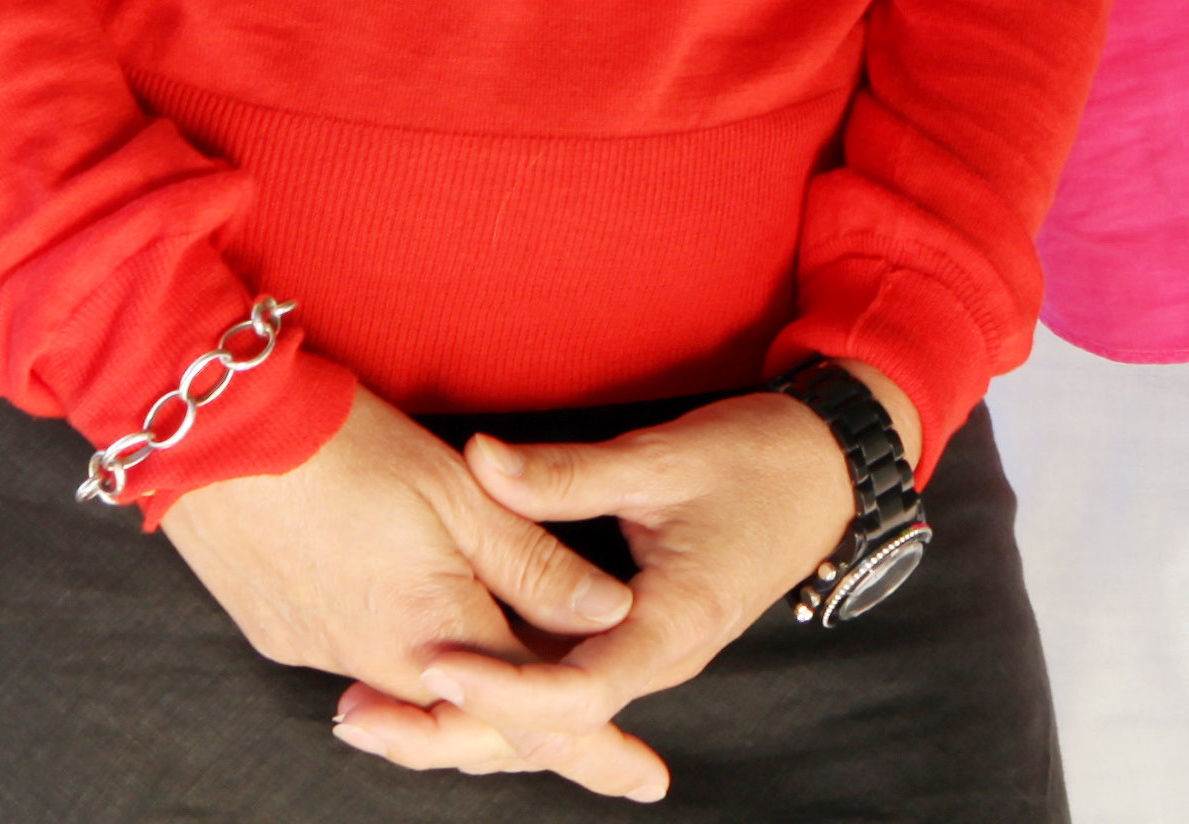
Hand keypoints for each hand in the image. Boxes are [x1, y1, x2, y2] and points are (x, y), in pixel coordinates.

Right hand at [161, 389, 636, 747]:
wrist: (217, 435)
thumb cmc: (344, 448)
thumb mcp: (459, 495)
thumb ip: (534, 565)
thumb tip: (608, 613)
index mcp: (433, 630)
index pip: (532, 711)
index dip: (592, 749)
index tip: (644, 778)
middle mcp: (376, 662)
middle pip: (473, 723)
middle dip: (531, 734)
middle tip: (600, 750)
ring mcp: (321, 653)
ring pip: (418, 698)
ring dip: (469, 699)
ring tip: (518, 692)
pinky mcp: (284, 634)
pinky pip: (366, 673)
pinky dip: (411, 672)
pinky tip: (429, 644)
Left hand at [322, 367, 905, 798]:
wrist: (830, 474)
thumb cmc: (762, 462)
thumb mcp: (666, 457)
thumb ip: (569, 472)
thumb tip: (479, 459)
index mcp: (671, 627)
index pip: (573, 692)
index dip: (499, 685)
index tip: (432, 660)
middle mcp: (654, 660)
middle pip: (543, 730)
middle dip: (450, 732)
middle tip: (358, 718)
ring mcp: (640, 657)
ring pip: (541, 718)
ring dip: (458, 720)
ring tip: (366, 713)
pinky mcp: (627, 641)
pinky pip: (553, 685)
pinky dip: (492, 690)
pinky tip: (431, 679)